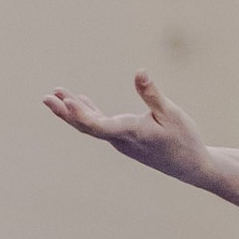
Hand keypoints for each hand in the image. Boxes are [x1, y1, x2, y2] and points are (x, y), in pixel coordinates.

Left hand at [43, 71, 215, 185]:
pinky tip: (80, 100)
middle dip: (65, 112)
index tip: (66, 101)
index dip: (82, 114)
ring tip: (56, 94)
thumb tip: (139, 72)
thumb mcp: (172, 114)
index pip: (100, 126)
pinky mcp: (125, 140)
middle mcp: (121, 140)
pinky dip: (89, 112)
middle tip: (46, 98)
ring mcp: (121, 142)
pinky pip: (101, 126)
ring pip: (91, 126)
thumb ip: (152, 94)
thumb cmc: (184, 139)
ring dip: (72, 111)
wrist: (191, 166)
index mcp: (132, 133)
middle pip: (87, 127)